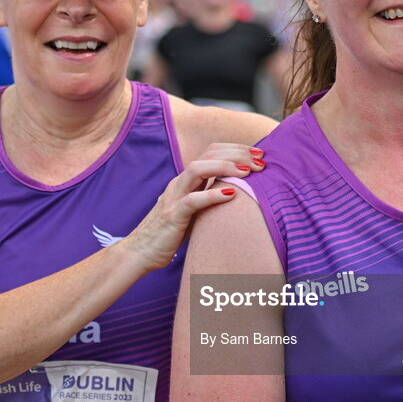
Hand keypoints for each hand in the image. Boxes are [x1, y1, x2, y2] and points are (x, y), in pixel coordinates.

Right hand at [123, 143, 264, 270]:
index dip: (236, 149)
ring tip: (248, 172)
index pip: (212, 152)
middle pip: (208, 154)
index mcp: (186, 180)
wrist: (141, 252)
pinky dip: (212, 195)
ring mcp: (174, 197)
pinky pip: (192, 200)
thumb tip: (241, 194)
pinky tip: (231, 194)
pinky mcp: (172, 216)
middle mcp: (180, 183)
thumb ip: (211, 199)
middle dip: (236, 153)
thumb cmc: (172, 234)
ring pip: (198, 169)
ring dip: (225, 167)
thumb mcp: (195, 211)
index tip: (259, 154)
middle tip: (260, 160)